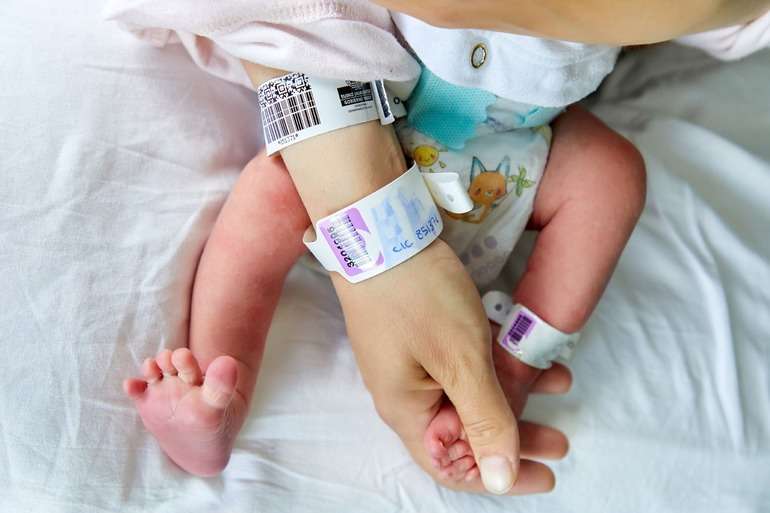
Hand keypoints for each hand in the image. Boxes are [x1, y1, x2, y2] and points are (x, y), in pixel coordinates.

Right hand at [334, 239, 567, 493]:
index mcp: (408, 410)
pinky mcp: (420, 332)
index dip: (500, 477)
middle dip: (516, 437)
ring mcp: (412, 360)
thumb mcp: (461, 361)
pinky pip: (462, 362)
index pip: (454, 468)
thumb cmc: (418, 295)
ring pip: (468, 393)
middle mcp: (406, 393)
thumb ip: (485, 420)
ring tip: (557, 382)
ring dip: (513, 393)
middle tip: (560, 439)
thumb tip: (499, 480)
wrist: (378, 228)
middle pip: (465, 432)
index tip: (547, 475)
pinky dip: (497, 362)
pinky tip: (527, 348)